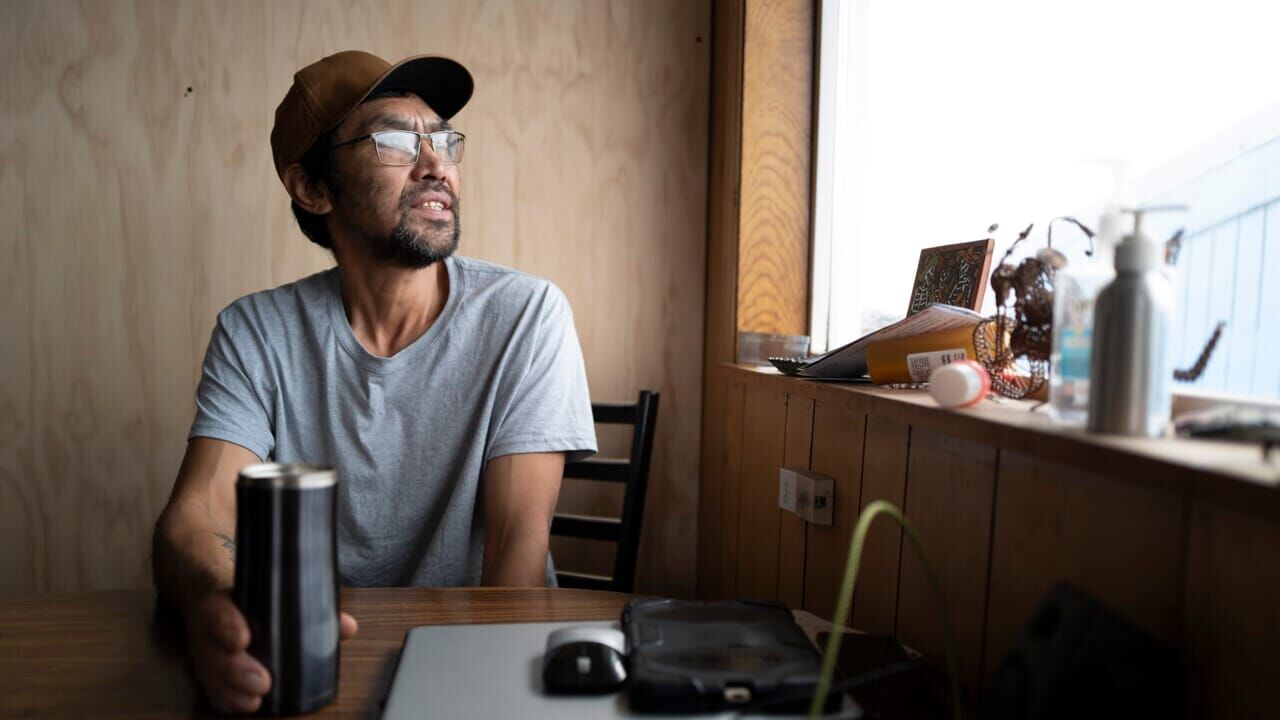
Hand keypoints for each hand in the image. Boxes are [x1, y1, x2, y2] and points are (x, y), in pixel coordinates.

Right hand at [186, 591, 358, 713]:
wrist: (208, 594)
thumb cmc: (249, 597)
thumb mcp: (272, 591)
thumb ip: (311, 608)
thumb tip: (347, 627)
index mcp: (221, 602)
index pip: (217, 611)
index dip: (227, 626)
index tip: (243, 639)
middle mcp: (206, 630)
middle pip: (213, 651)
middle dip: (236, 670)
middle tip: (262, 683)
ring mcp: (202, 652)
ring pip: (209, 674)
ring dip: (232, 692)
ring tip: (255, 702)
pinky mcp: (205, 671)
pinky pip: (210, 689)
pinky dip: (226, 700)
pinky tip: (243, 707)